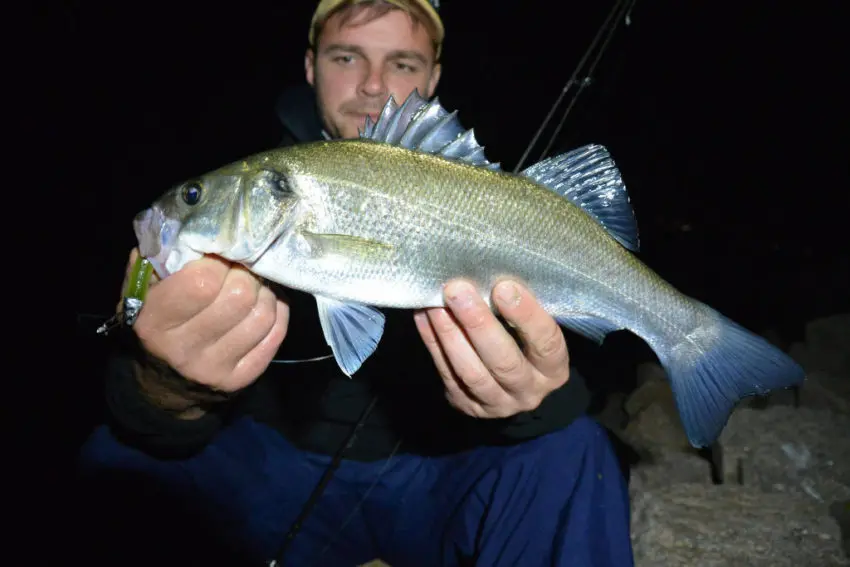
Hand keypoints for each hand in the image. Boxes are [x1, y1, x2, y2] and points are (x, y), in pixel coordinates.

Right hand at [120, 248, 288, 396]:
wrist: (162, 383)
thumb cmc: (153, 324)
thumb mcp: (139, 292)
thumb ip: (157, 259)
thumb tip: (189, 227)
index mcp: (154, 322)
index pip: (202, 282)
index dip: (219, 261)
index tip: (220, 255)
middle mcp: (184, 349)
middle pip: (238, 297)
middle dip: (246, 273)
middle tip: (243, 266)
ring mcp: (215, 368)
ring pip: (262, 315)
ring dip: (266, 291)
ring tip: (256, 282)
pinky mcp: (240, 379)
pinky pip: (275, 335)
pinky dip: (278, 312)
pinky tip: (266, 302)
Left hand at [413, 279, 569, 418]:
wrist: (512, 383)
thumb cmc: (525, 341)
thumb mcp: (535, 329)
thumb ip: (520, 309)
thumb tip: (489, 272)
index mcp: (553, 369)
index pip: (546, 343)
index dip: (526, 315)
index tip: (503, 286)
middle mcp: (529, 391)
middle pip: (503, 361)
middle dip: (478, 323)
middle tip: (458, 290)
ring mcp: (497, 403)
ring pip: (471, 372)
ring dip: (450, 334)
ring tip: (435, 303)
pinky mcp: (466, 405)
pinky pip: (446, 373)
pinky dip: (433, 342)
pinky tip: (424, 316)